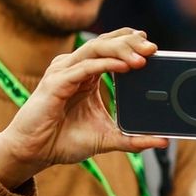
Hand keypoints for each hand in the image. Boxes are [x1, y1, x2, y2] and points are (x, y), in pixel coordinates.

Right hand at [0, 28, 168, 188]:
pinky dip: (105, 65)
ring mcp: (63, 73)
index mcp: (86, 74)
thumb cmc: (63, 141)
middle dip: (130, 42)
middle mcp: (74, 68)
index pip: (110, 47)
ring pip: (95, 49)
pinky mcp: (56, 84)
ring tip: (143, 58)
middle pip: (105, 43)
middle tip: (153, 49)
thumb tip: (163, 141)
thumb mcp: (106, 138)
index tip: (153, 47)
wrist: (33, 153)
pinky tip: (123, 66)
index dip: (130, 42)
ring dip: (120, 50)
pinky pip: (84, 67)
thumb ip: (133, 139)